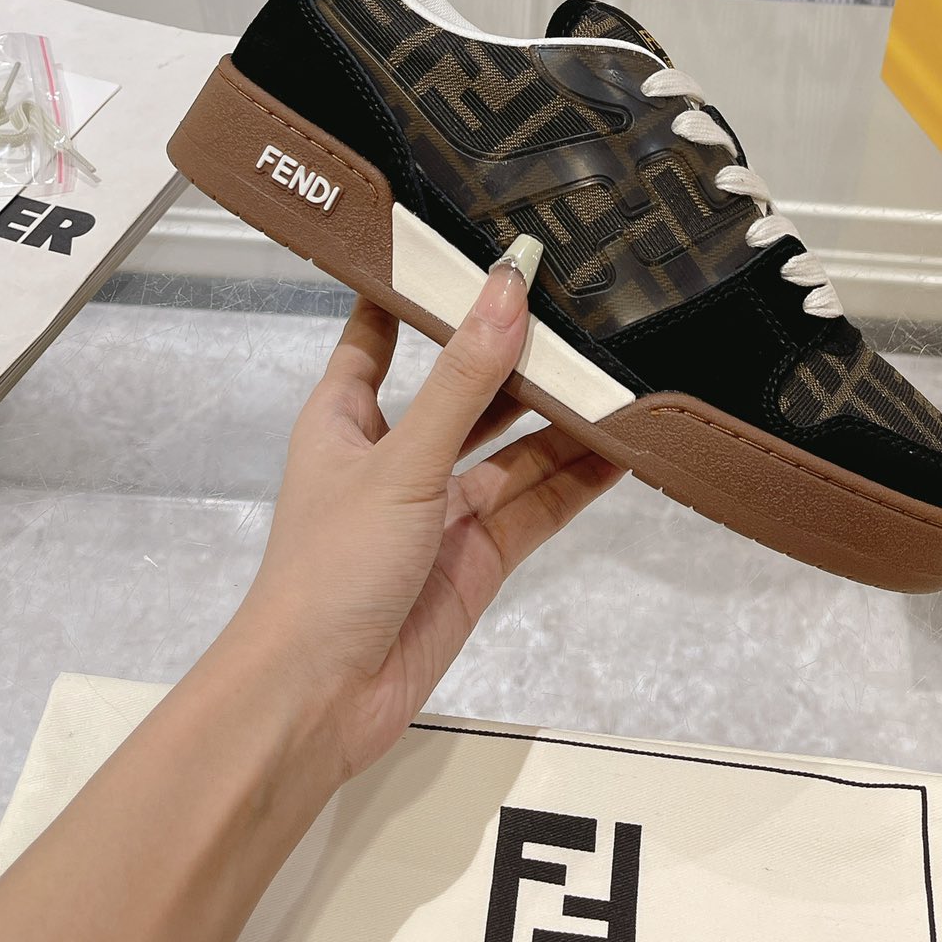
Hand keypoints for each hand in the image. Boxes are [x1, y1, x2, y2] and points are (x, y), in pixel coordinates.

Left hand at [230, 241, 623, 787]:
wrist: (319, 700)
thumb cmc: (330, 567)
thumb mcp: (400, 460)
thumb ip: (462, 381)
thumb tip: (506, 291)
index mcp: (346, 415)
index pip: (381, 330)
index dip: (420, 288)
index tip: (469, 240)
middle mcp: (395, 452)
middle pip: (465, 387)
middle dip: (516, 352)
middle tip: (581, 301)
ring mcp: (440, 507)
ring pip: (512, 446)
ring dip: (559, 415)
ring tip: (619, 365)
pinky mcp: (478, 557)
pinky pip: (537, 504)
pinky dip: (578, 478)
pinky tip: (623, 446)